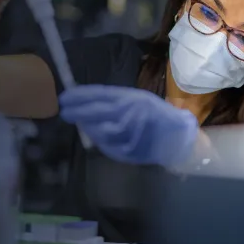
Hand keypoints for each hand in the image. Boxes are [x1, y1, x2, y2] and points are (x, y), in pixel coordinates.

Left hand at [59, 85, 198, 166]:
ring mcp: (132, 132)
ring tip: (81, 123)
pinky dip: (101, 142)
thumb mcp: (139, 100)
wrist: (179, 137)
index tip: (65, 97)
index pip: (102, 94)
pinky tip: (96, 137)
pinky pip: (109, 146)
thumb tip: (88, 103)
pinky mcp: (132, 149)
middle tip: (64, 111)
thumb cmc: (158, 115)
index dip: (81, 96)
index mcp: (133, 98)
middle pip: (98, 112)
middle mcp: (132, 113)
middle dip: (78, 111)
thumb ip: (116, 102)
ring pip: (101, 130)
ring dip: (89, 127)